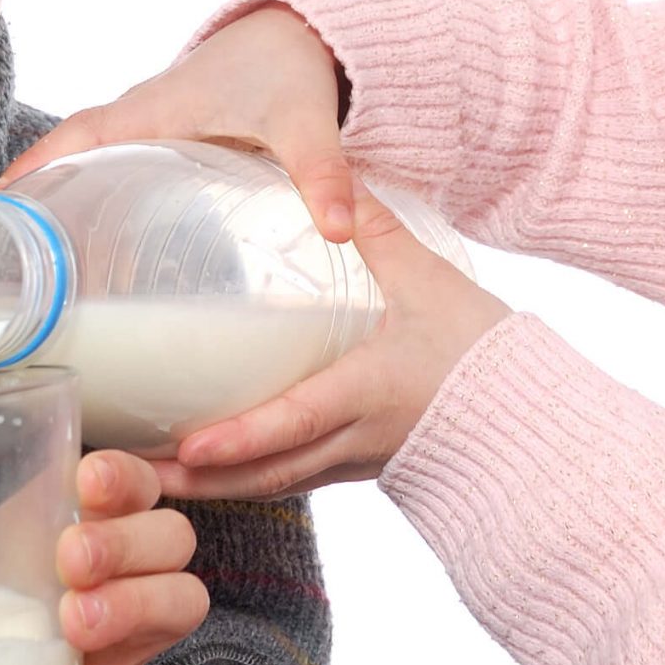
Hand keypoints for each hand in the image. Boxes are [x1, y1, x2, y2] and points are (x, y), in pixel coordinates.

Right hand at [0, 4, 356, 240]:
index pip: (76, 137)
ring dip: (54, 200)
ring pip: (84, 162)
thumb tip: (340, 233)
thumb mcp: (305, 124)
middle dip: (28, 200)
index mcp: (155, 109)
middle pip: (65, 157)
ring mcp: (148, 126)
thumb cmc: (287, 67)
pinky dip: (88, 195)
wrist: (299, 31)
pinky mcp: (164, 138)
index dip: (32, 171)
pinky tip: (89, 244)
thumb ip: (321, 176)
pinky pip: (110, 165)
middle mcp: (140, 115)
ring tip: (29, 267)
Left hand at [0, 450, 205, 664]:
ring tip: (73, 623)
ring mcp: (129, 648)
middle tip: (66, 559)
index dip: (126, 476)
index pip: (136, 483)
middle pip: (174, 538)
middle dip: (127, 541)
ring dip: (137, 606)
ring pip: (185, 604)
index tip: (85, 480)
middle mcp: (121, 580)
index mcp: (83, 527)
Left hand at [152, 191, 511, 500]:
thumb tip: (338, 177)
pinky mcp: (357, 467)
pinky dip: (249, 478)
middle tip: (136, 477)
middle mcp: (357, 438)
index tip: (192, 447)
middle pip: (268, 470)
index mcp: (371, 391)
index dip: (243, 437)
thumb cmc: (478, 348)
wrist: (529, 413)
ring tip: (152, 478)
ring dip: (215, 487)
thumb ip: (379, 229)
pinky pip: (293, 478)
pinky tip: (208, 470)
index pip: (298, 421)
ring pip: (275, 483)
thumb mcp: (430, 280)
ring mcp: (355, 461)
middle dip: (202, 479)